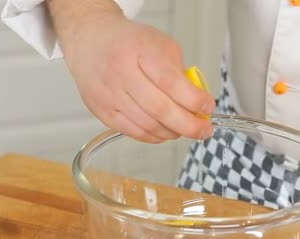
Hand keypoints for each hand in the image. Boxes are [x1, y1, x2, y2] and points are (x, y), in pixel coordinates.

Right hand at [49, 1, 215, 142]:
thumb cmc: (128, 42)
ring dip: (172, 132)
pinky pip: (132, 132)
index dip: (193, 99)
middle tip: (204, 130)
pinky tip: (165, 132)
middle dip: (188, 124)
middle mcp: (121, 73)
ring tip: (186, 130)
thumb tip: (197, 102)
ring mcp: (109, 94)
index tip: (208, 106)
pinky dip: (154, 136)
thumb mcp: (160, 44)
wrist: (91, 41)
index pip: (171, 82)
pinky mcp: (101, 111)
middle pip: (160, 109)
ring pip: (147, 125)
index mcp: (139, 51)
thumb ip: (180, 72)